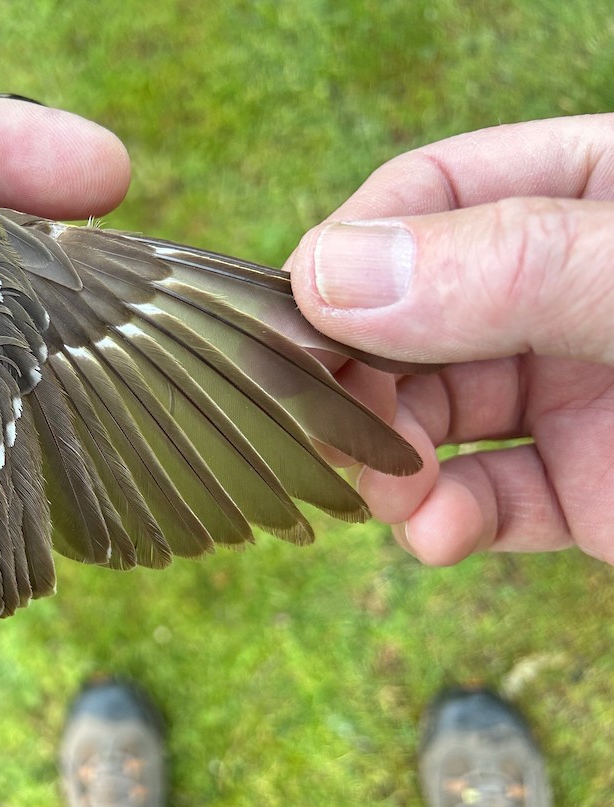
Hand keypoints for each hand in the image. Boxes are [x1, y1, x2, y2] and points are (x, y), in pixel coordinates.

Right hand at [288, 115, 613, 565]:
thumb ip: (509, 266)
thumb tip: (327, 277)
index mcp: (590, 197)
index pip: (430, 196)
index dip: (353, 254)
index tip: (297, 319)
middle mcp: (565, 292)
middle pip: (408, 317)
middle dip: (355, 378)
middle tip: (321, 427)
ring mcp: (575, 391)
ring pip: (432, 414)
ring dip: (387, 458)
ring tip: (387, 494)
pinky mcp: (590, 489)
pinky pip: (491, 501)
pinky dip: (448, 523)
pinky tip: (439, 535)